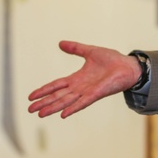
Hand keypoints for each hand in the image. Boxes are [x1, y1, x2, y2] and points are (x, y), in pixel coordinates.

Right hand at [27, 40, 141, 118]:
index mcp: (76, 79)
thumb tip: (60, 43)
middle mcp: (79, 88)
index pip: (56, 85)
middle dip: (44, 103)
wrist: (128, 66)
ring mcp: (87, 92)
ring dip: (53, 108)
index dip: (44, 90)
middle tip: (29, 110)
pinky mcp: (96, 94)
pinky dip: (72, 108)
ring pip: (66, 101)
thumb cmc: (112, 60)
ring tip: (40, 114)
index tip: (31, 96)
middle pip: (57, 96)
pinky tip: (63, 115)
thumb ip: (75, 48)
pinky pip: (82, 103)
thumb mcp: (90, 51)